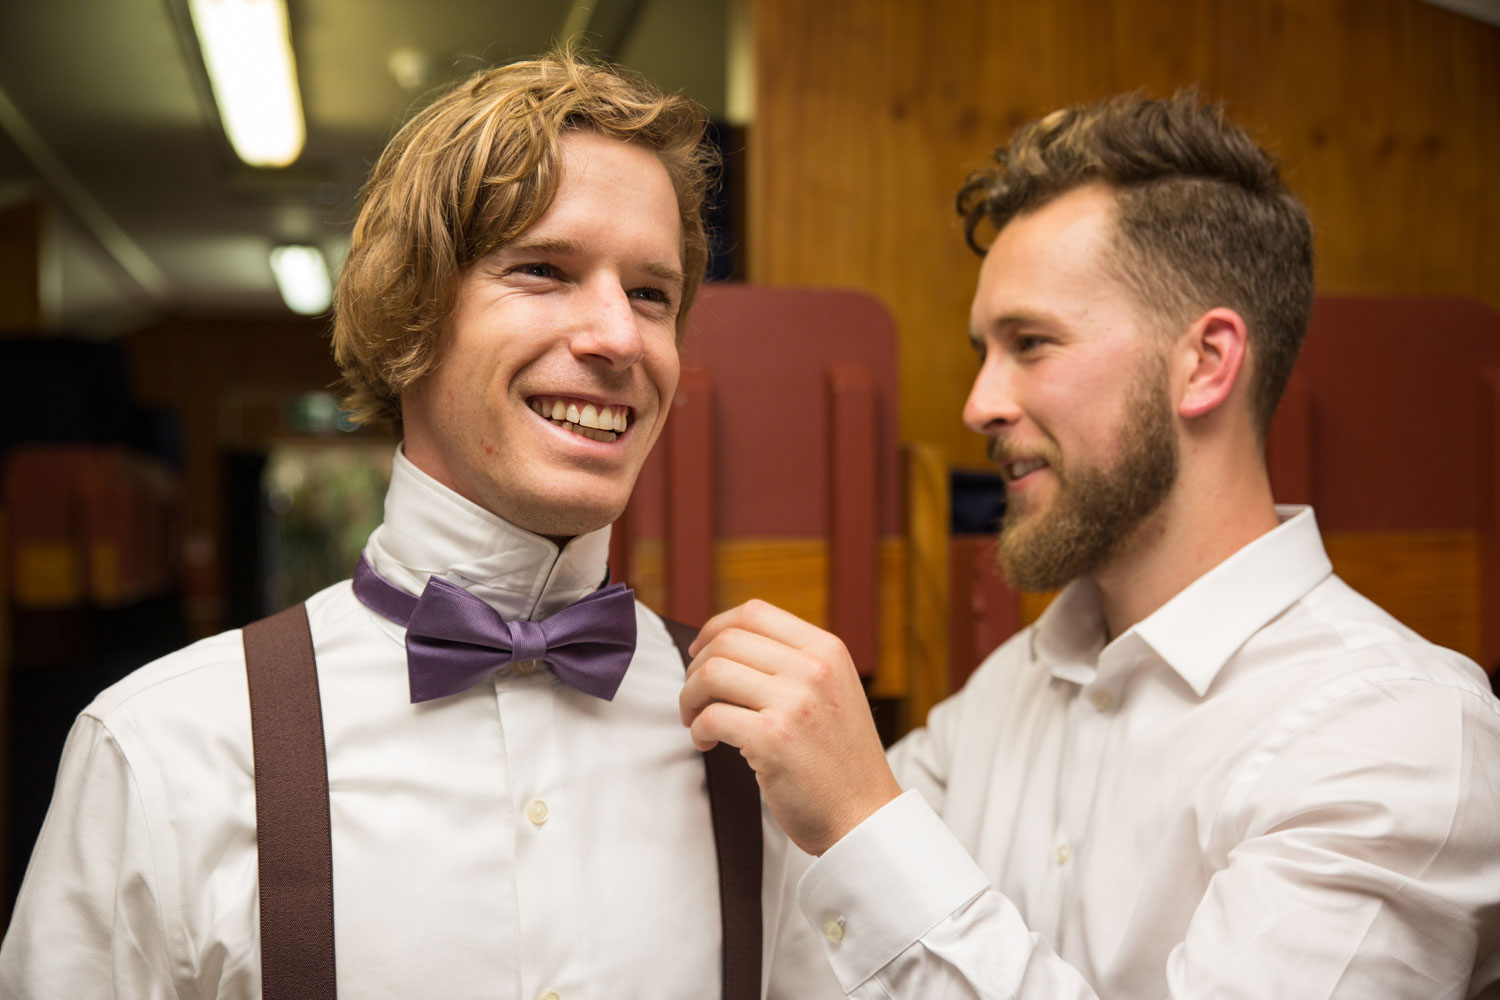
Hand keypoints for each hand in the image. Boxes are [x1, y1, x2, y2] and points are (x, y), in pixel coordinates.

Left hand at [678, 599, 901, 855]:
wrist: (864, 817)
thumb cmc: (839, 759)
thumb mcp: (833, 691)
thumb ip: (794, 662)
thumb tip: (726, 642)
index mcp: (827, 650)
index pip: (754, 612)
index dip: (715, 628)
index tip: (700, 654)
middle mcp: (814, 669)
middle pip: (727, 641)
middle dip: (696, 669)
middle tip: (694, 698)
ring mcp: (794, 703)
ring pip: (712, 674)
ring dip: (690, 698)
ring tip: (696, 721)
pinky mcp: (772, 739)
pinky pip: (710, 718)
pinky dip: (697, 730)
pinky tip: (708, 744)